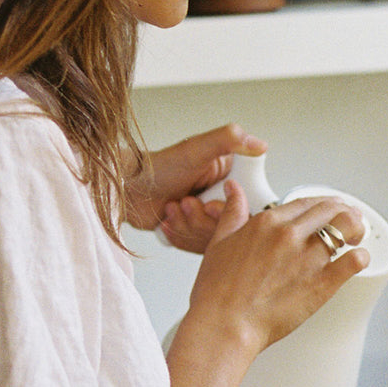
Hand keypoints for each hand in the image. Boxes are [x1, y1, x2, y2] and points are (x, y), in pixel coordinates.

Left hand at [123, 123, 266, 252]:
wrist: (127, 191)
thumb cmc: (156, 166)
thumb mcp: (196, 148)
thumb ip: (229, 139)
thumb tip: (260, 144)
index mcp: (230, 175)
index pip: (250, 202)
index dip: (234, 209)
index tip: (213, 204)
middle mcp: (223, 195)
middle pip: (232, 225)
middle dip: (204, 218)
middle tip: (187, 201)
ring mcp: (208, 217)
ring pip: (214, 238)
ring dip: (190, 225)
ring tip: (175, 206)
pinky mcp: (195, 233)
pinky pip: (197, 247)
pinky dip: (181, 235)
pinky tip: (170, 217)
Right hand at [180, 185, 369, 357]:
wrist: (223, 325)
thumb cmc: (217, 292)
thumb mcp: (219, 242)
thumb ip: (232, 213)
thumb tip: (233, 191)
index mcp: (267, 223)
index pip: (306, 202)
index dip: (322, 204)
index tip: (327, 209)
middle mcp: (290, 235)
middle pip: (331, 209)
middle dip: (344, 211)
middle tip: (350, 220)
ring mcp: (308, 259)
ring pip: (346, 228)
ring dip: (356, 229)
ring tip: (357, 237)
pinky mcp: (321, 284)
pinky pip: (353, 262)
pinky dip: (361, 258)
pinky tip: (359, 259)